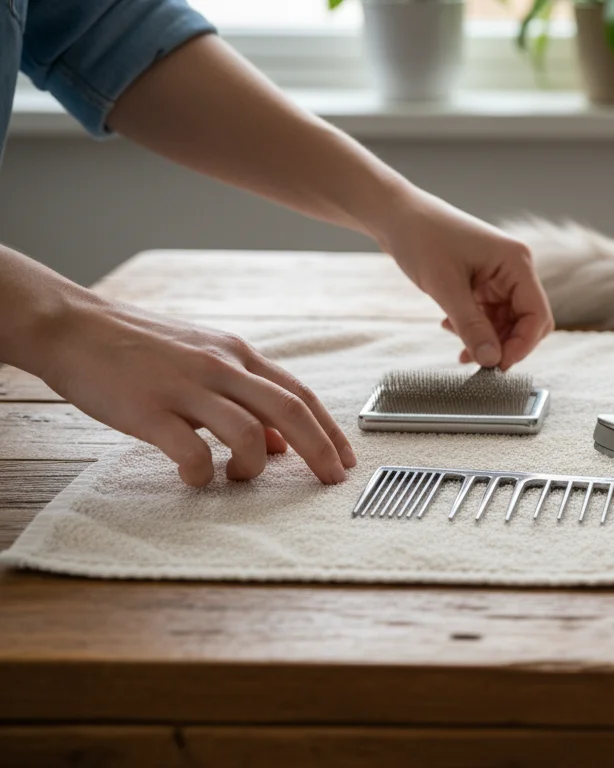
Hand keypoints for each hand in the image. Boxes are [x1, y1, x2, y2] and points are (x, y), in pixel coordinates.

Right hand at [34, 296, 356, 486]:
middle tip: (330, 482)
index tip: (346, 462)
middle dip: (319, 451)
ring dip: (253, 466)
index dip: (330, 430)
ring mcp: (186, 386)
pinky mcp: (149, 409)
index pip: (300, 394)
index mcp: (237, 355)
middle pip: (290, 411)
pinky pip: (192, 451)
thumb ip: (245, 397)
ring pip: (248, 432)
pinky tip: (195, 479)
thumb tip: (280, 444)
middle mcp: (221, 367)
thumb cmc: (141, 349)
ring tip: (239, 477)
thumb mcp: (204, 363)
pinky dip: (203, 474)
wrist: (73, 326)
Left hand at [376, 190, 553, 369]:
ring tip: (460, 350)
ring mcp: (500, 275)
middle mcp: (514, 268)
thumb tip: (492, 360)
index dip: (522, 345)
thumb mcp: (446, 287)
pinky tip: (452, 330)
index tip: (497, 367)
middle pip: (527, 321)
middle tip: (480, 365)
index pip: (537, 315)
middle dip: (506, 345)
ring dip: (488, 340)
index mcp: (516, 262)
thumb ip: (472, 326)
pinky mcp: (484, 282)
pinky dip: (476, 329)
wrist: (397, 216)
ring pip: (508, 322)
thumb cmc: (422, 239)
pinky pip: (490, 315)